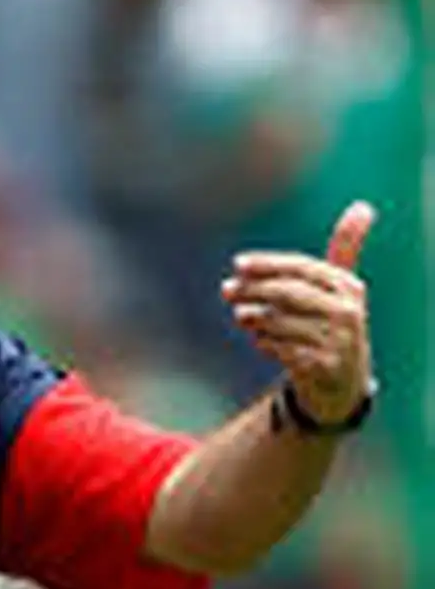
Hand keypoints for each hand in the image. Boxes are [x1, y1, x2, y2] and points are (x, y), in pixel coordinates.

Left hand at [222, 201, 376, 423]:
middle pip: (286, 293)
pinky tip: (259, 340)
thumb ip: (345, 249)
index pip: (301, 267)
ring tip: (241, 315)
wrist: (343, 382)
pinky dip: (263, 342)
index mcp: (349, 287)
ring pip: (279, 322)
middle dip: (251, 289)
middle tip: (226, 290)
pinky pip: (280, 349)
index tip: (237, 264)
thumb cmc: (333, 324)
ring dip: (253, 317)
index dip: (267, 264)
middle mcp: (347, 312)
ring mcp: (337, 341)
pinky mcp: (323, 366)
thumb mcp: (340, 288)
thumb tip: (362, 205)